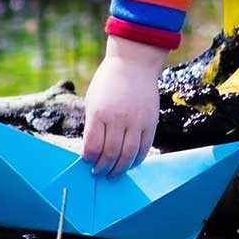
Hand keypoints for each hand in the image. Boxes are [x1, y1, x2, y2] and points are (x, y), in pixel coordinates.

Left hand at [81, 37, 166, 174]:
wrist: (134, 64)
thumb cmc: (108, 82)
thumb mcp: (93, 100)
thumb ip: (93, 124)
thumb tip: (92, 149)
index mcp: (99, 113)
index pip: (92, 146)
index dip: (89, 158)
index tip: (86, 162)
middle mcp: (118, 119)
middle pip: (110, 154)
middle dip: (102, 168)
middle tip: (98, 173)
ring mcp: (136, 121)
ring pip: (128, 155)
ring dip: (119, 169)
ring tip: (112, 174)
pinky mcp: (151, 122)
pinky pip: (144, 148)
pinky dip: (136, 160)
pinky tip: (129, 163)